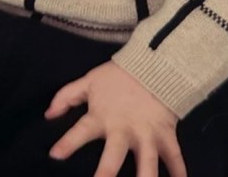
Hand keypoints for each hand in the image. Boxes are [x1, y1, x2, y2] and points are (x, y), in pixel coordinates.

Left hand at [44, 61, 186, 176]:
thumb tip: (48, 115)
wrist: (154, 62)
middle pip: (114, 157)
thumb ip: (67, 97)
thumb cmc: (119, 76)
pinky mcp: (166, 134)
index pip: (81, 131)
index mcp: (103, 117)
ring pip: (147, 164)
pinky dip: (179, 172)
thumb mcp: (90, 82)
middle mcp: (124, 129)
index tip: (55, 155)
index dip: (68, 143)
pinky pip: (175, 158)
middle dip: (106, 175)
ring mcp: (147, 134)